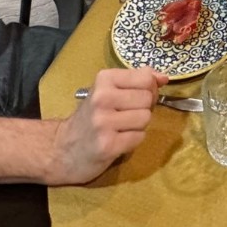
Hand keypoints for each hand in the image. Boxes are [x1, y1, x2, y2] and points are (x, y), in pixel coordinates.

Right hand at [50, 67, 167, 184]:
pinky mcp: (107, 145)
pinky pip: (139, 137)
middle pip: (147, 99)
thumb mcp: (109, 90)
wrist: (62, 149)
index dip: (149, 89)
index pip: (145, 78)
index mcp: (104, 79)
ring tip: (121, 128)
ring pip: (145, 118)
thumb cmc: (90, 117)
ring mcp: (103, 122)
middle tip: (126, 115)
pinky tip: (118, 140)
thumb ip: (137, 80)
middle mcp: (102, 97)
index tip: (136, 97)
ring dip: (138, 126)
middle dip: (143, 108)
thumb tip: (164, 77)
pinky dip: (133, 140)